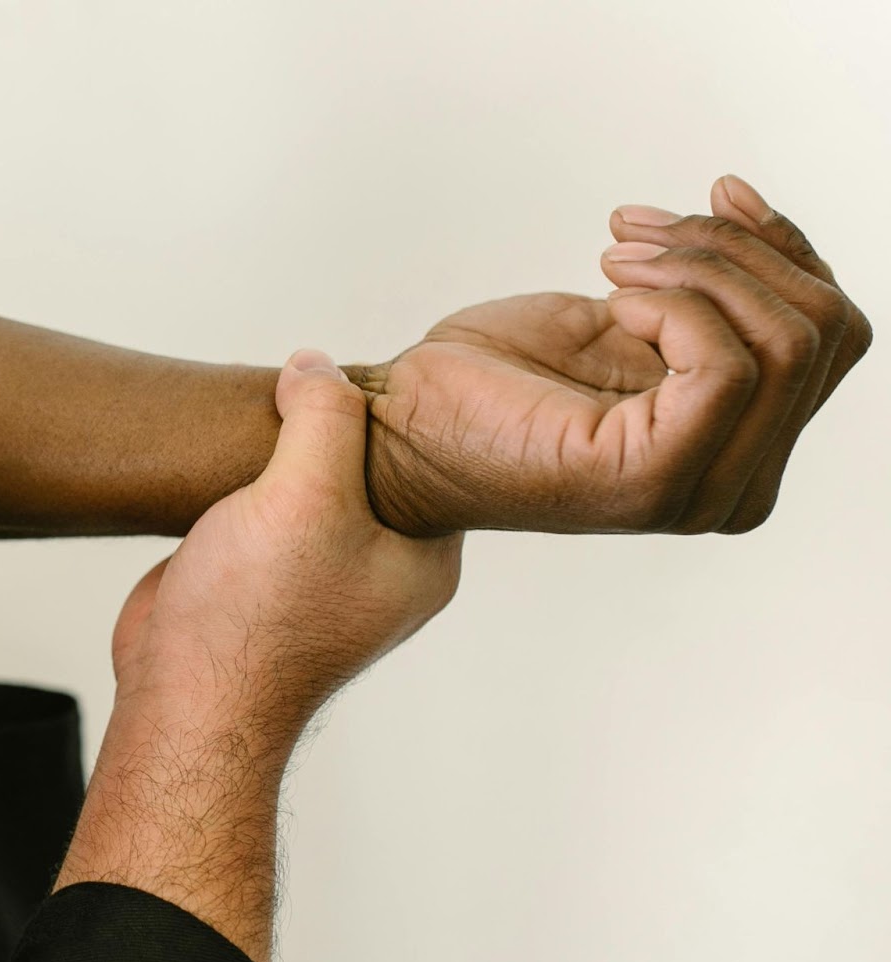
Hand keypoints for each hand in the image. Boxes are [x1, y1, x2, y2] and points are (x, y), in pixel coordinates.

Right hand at [110, 351, 462, 724]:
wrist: (183, 697)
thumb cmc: (256, 618)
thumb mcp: (306, 495)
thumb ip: (323, 417)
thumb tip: (313, 364)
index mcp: (422, 559)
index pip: (428, 459)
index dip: (393, 410)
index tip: (354, 371)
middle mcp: (378, 567)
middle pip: (366, 463)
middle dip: (328, 422)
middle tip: (299, 380)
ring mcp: (317, 573)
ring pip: (309, 481)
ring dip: (280, 448)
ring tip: (259, 408)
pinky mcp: (260, 574)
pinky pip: (263, 505)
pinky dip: (244, 478)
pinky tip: (223, 451)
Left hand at [354, 175, 871, 536]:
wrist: (401, 427)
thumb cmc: (491, 379)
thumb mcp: (622, 315)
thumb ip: (706, 296)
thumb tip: (750, 218)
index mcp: (738, 453)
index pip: (833, 334)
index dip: (784, 246)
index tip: (707, 196)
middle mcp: (734, 485)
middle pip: (828, 332)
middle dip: (739, 250)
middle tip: (636, 233)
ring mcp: (700, 491)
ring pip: (789, 341)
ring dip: (701, 266)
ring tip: (614, 258)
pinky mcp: (655, 479)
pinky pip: (725, 362)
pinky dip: (673, 303)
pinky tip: (607, 301)